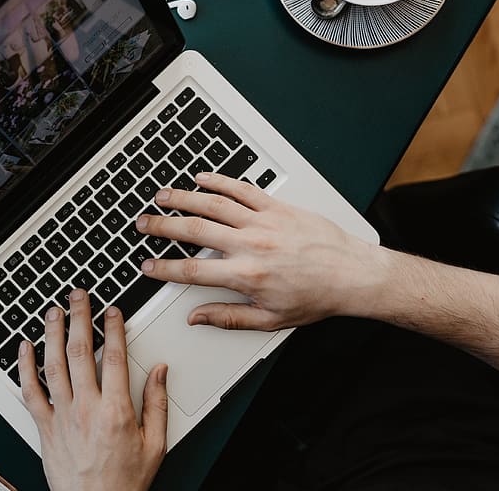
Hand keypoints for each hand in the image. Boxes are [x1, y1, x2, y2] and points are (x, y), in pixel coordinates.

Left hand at [18, 290, 168, 490]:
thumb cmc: (123, 483)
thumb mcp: (155, 445)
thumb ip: (157, 404)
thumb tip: (160, 372)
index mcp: (116, 411)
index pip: (115, 357)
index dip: (114, 328)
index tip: (112, 311)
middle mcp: (86, 409)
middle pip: (81, 352)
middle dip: (80, 318)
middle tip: (78, 296)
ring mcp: (61, 417)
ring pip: (53, 365)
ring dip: (52, 334)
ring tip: (53, 312)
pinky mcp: (44, 428)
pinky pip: (30, 392)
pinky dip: (24, 367)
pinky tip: (23, 348)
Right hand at [136, 172, 385, 330]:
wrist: (354, 275)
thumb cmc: (317, 297)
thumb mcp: (271, 319)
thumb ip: (229, 317)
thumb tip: (198, 317)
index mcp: (247, 275)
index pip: (193, 271)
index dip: (164, 268)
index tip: (148, 265)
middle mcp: (251, 245)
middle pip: (195, 230)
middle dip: (163, 227)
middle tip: (144, 224)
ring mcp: (264, 222)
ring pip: (214, 204)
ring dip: (184, 198)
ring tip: (162, 197)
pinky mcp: (277, 208)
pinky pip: (243, 190)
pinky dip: (220, 181)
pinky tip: (202, 178)